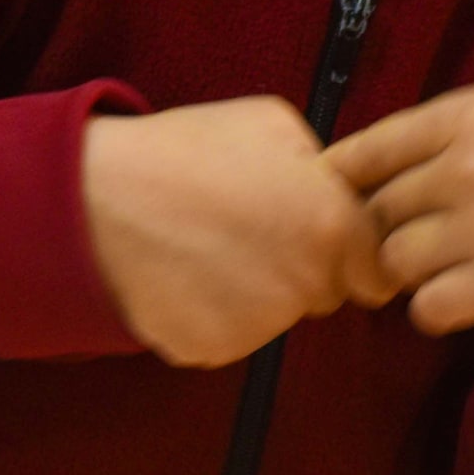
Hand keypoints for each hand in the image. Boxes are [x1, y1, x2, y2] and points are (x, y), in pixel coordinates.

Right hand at [81, 99, 391, 368]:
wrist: (93, 202)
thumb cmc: (181, 153)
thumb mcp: (271, 124)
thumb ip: (324, 165)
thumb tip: (343, 188)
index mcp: (330, 225)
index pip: (380, 266)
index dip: (356, 249)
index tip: (329, 236)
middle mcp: (304, 284)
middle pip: (329, 291)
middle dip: (307, 266)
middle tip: (254, 228)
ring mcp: (259, 324)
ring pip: (280, 312)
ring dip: (260, 289)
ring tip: (211, 243)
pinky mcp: (214, 350)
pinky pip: (234, 332)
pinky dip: (217, 311)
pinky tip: (188, 272)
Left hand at [325, 87, 473, 411]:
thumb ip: (445, 136)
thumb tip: (345, 166)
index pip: (367, 151)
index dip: (351, 187)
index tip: (354, 207)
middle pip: (377, 212)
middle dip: (396, 235)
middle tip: (433, 246)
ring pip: (394, 261)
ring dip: (417, 275)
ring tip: (459, 270)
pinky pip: (426, 307)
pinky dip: (441, 311)